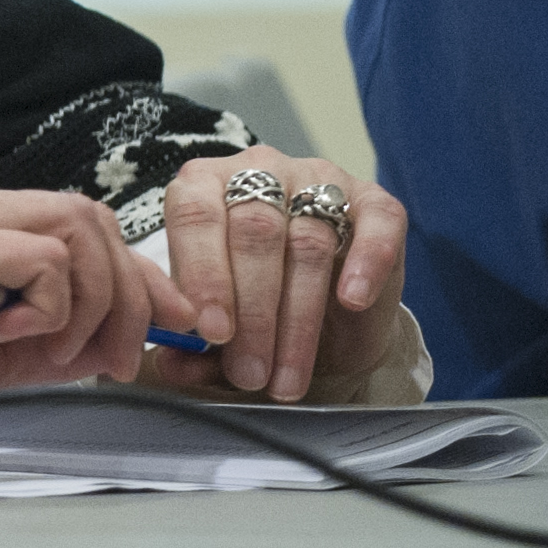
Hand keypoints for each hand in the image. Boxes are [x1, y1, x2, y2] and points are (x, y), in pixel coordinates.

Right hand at [0, 177, 197, 438]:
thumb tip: (125, 342)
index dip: (136, 275)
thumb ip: (50, 340)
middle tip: (123, 358)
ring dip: (94, 303)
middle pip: (88, 216)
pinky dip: (52, 308)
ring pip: (76, 231)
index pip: (76, 224)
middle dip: (131, 291)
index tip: (173, 324)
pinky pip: (42, 259)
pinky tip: (8, 339)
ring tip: (57, 354)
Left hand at [142, 148, 407, 404]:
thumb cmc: (258, 309)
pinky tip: (353, 301)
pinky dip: (366, 262)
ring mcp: (319, 179)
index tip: (212, 332)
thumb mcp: (223, 328)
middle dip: (252, 312)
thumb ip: (193, 344)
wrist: (332, 318)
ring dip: (298, 320)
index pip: (195, 217)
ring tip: (286, 377)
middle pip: (253, 233)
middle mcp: (259, 170)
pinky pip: (376, 224)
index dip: (204, 276)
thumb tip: (171, 364)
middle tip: (249, 371)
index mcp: (203, 184)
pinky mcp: (375, 202)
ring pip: (308, 244)